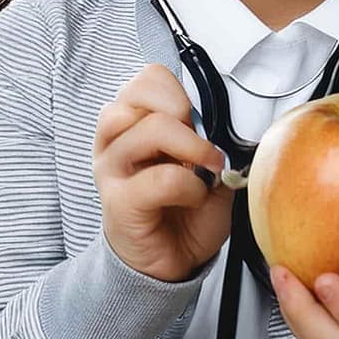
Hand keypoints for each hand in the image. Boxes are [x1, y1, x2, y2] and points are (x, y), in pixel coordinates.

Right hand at [93, 63, 233, 282]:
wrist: (170, 261)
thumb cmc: (184, 211)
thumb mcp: (205, 166)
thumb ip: (210, 140)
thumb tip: (226, 129)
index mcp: (132, 123)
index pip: (147, 78)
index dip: (177, 92)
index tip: (194, 121)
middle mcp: (114, 140)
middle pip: (140, 94)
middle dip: (185, 115)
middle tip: (201, 147)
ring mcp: (112, 170)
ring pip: (149, 129)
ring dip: (189, 146)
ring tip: (202, 170)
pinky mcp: (119, 202)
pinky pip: (161, 179)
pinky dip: (189, 186)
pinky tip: (194, 198)